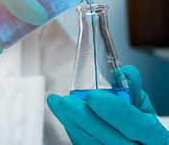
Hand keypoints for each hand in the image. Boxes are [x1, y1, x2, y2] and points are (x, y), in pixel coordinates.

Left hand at [47, 65, 168, 144]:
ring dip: (70, 122)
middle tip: (66, 101)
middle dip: (84, 118)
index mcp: (154, 138)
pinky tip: (62, 115)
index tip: (93, 95)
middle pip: (108, 138)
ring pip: (91, 143)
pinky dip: (72, 129)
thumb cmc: (141, 130)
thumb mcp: (143, 110)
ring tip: (56, 103)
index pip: (135, 125)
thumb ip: (133, 90)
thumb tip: (123, 71)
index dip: (113, 111)